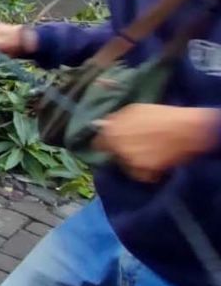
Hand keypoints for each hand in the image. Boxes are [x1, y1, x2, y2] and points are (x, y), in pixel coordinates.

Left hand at [95, 105, 218, 182]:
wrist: (187, 129)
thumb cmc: (161, 115)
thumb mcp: (134, 110)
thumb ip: (115, 119)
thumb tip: (100, 125)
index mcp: (111, 131)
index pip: (98, 143)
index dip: (105, 143)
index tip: (110, 143)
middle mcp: (116, 147)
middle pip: (113, 155)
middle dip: (119, 151)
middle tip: (135, 147)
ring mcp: (130, 161)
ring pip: (126, 166)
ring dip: (132, 162)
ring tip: (147, 154)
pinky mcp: (144, 172)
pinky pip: (140, 175)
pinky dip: (146, 172)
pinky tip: (155, 162)